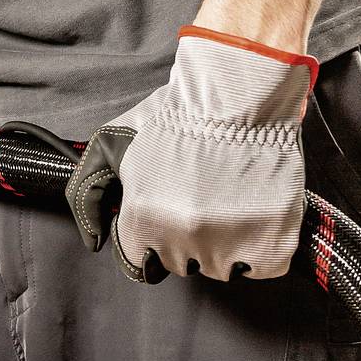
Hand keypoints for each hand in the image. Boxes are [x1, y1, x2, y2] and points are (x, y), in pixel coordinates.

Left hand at [66, 31, 315, 281]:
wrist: (239, 92)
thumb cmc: (177, 113)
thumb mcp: (111, 142)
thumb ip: (87, 195)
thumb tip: (94, 242)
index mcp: (144, 219)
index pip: (140, 263)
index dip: (150, 240)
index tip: (164, 215)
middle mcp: (185, 238)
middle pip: (181, 264)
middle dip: (185, 238)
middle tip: (199, 197)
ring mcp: (231, 243)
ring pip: (221, 268)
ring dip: (222, 244)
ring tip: (226, 200)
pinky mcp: (272, 240)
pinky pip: (261, 267)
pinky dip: (258, 250)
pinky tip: (253, 215)